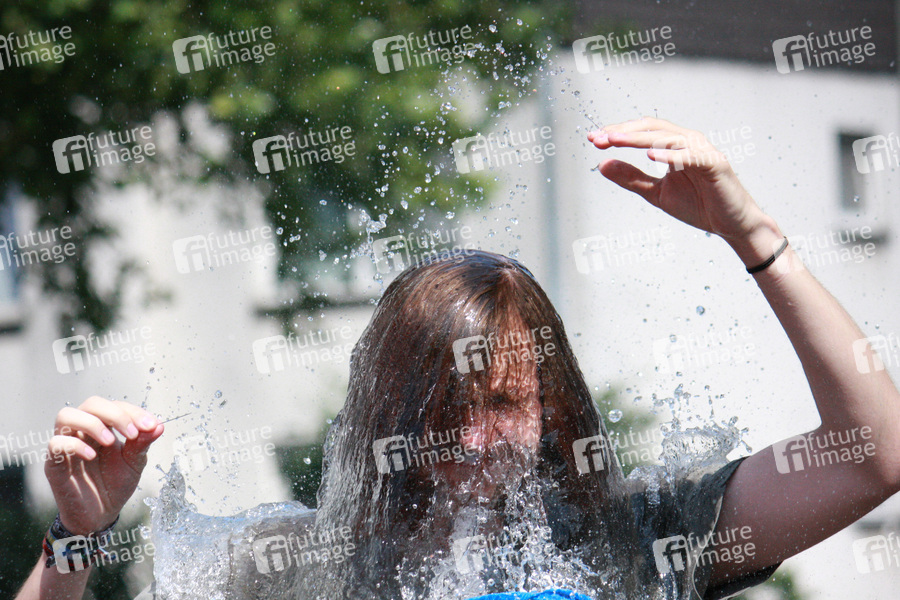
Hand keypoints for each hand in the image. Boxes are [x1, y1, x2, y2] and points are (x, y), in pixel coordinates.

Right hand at [45, 396, 163, 534]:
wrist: (101, 515)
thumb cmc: (115, 485)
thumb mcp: (134, 462)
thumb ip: (143, 442)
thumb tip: (159, 425)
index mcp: (103, 427)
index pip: (114, 405)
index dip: (133, 411)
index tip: (151, 425)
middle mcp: (83, 432)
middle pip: (91, 404)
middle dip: (114, 414)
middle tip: (133, 433)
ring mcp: (67, 446)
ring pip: (66, 416)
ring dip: (92, 423)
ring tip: (111, 441)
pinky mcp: (54, 464)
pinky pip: (55, 443)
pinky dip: (74, 445)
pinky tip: (93, 456)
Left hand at [588, 117, 770, 243]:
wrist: (732, 225)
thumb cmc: (699, 205)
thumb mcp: (656, 193)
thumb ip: (631, 178)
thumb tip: (603, 164)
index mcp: (673, 146)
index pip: (642, 132)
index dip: (617, 133)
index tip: (592, 139)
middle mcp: (688, 142)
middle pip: (652, 128)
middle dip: (623, 131)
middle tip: (599, 138)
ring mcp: (703, 151)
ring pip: (668, 137)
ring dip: (640, 138)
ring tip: (616, 140)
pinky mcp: (716, 164)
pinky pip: (691, 156)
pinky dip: (672, 154)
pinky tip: (651, 155)